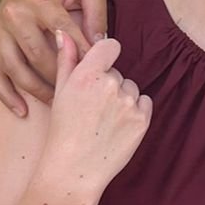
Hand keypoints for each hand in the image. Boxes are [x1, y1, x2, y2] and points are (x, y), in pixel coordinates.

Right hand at [0, 0, 107, 115]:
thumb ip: (97, 12)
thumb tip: (98, 43)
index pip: (62, 31)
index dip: (79, 52)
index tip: (95, 71)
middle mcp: (14, 14)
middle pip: (37, 54)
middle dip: (58, 77)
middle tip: (78, 94)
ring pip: (15, 68)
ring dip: (36, 90)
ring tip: (57, 104)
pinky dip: (7, 95)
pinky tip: (22, 110)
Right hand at [38, 34, 151, 202]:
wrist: (75, 169)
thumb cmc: (63, 131)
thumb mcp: (60, 92)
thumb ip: (67, 60)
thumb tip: (66, 35)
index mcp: (88, 75)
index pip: (110, 46)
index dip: (106, 55)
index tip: (100, 67)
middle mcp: (110, 85)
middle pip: (118, 72)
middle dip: (108, 85)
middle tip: (92, 108)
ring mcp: (129, 102)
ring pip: (131, 88)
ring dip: (122, 98)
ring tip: (104, 120)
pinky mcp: (143, 120)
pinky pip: (144, 103)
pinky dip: (135, 111)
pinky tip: (117, 126)